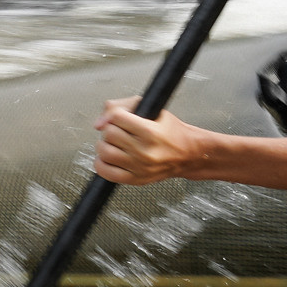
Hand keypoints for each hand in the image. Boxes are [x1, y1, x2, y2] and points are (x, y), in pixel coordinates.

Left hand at [94, 97, 210, 184]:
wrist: (188, 154)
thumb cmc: (171, 131)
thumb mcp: (153, 109)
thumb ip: (122, 106)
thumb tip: (98, 124)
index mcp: (150, 132)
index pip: (116, 117)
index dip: (117, 115)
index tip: (123, 118)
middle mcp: (144, 151)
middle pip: (109, 134)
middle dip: (112, 129)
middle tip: (120, 130)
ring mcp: (139, 167)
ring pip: (104, 152)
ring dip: (105, 145)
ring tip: (115, 143)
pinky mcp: (135, 179)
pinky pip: (105, 172)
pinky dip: (101, 163)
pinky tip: (109, 158)